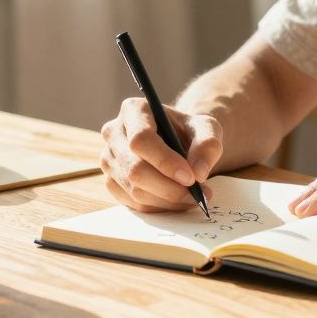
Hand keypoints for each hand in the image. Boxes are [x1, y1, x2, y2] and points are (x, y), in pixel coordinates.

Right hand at [99, 98, 223, 212]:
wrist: (178, 142)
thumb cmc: (189, 131)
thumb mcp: (207, 129)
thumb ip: (207, 146)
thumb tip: (198, 173)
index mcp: (134, 110)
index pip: (141, 139)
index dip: (165, 162)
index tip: (191, 178)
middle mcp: (114, 132)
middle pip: (135, 169)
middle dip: (169, 188)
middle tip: (197, 194)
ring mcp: (108, 159)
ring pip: (134, 189)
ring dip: (167, 200)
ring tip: (193, 197)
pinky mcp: (111, 181)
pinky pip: (132, 203)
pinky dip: (158, 207)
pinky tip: (176, 200)